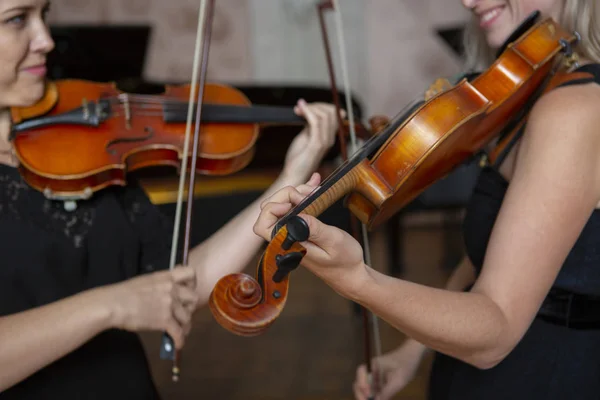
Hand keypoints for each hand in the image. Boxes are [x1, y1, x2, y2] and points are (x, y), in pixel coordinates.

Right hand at [101, 266, 198, 348]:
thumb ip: (160, 284)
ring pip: (187, 317)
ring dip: (185, 325)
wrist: (113, 304)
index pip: (190, 273)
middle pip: (193, 298)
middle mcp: (172, 288)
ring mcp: (170, 304)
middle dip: (189, 307)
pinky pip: (179, 332)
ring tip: (180, 330)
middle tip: (182, 313)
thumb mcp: (146, 281)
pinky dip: (180, 340)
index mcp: (166, 276)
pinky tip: (177, 344)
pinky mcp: (165, 320)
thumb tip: (166, 293)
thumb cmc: (123, 293)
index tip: (188, 291)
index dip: (192, 283)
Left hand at [253, 175, 365, 294]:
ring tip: (314, 188)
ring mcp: (292, 233)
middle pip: (271, 210)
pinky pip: (295, 208)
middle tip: (308, 193)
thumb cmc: (344, 261)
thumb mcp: (333, 242)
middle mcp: (286, 239)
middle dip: (287, 195)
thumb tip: (298, 216)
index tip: (294, 203)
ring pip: (282, 205)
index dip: (273, 208)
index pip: (263, 225)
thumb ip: (314, 229)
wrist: (351, 273)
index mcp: (289, 245)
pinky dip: (303, 194)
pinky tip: (314, 185)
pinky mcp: (301, 228)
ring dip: (296, 192)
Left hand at [280, 100, 341, 184]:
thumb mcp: (305, 137)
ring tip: (297, 109)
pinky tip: (299, 110)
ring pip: (324, 115)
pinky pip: (316, 122)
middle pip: (331, 112)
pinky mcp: (317, 145)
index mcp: (329, 136)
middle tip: (299, 107)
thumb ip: (310, 125)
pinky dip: (307, 112)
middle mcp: (330, 138)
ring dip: (310, 108)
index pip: (334, 113)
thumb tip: (308, 110)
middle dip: (315, 105)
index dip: (321, 105)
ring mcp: (325, 142)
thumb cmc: (298, 158)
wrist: (294, 175)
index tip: (304, 105)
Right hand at [354, 340, 426, 399]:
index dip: (361, 383)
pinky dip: (374, 397)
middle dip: (361, 394)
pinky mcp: (380, 383)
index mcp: (373, 365)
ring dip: (366, 397)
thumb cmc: (405, 364)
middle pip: (360, 382)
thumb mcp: (398, 379)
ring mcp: (375, 378)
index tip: (368, 394)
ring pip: (366, 389)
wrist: (412, 358)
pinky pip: (374, 392)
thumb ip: (387, 391)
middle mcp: (371, 371)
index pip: (361, 372)